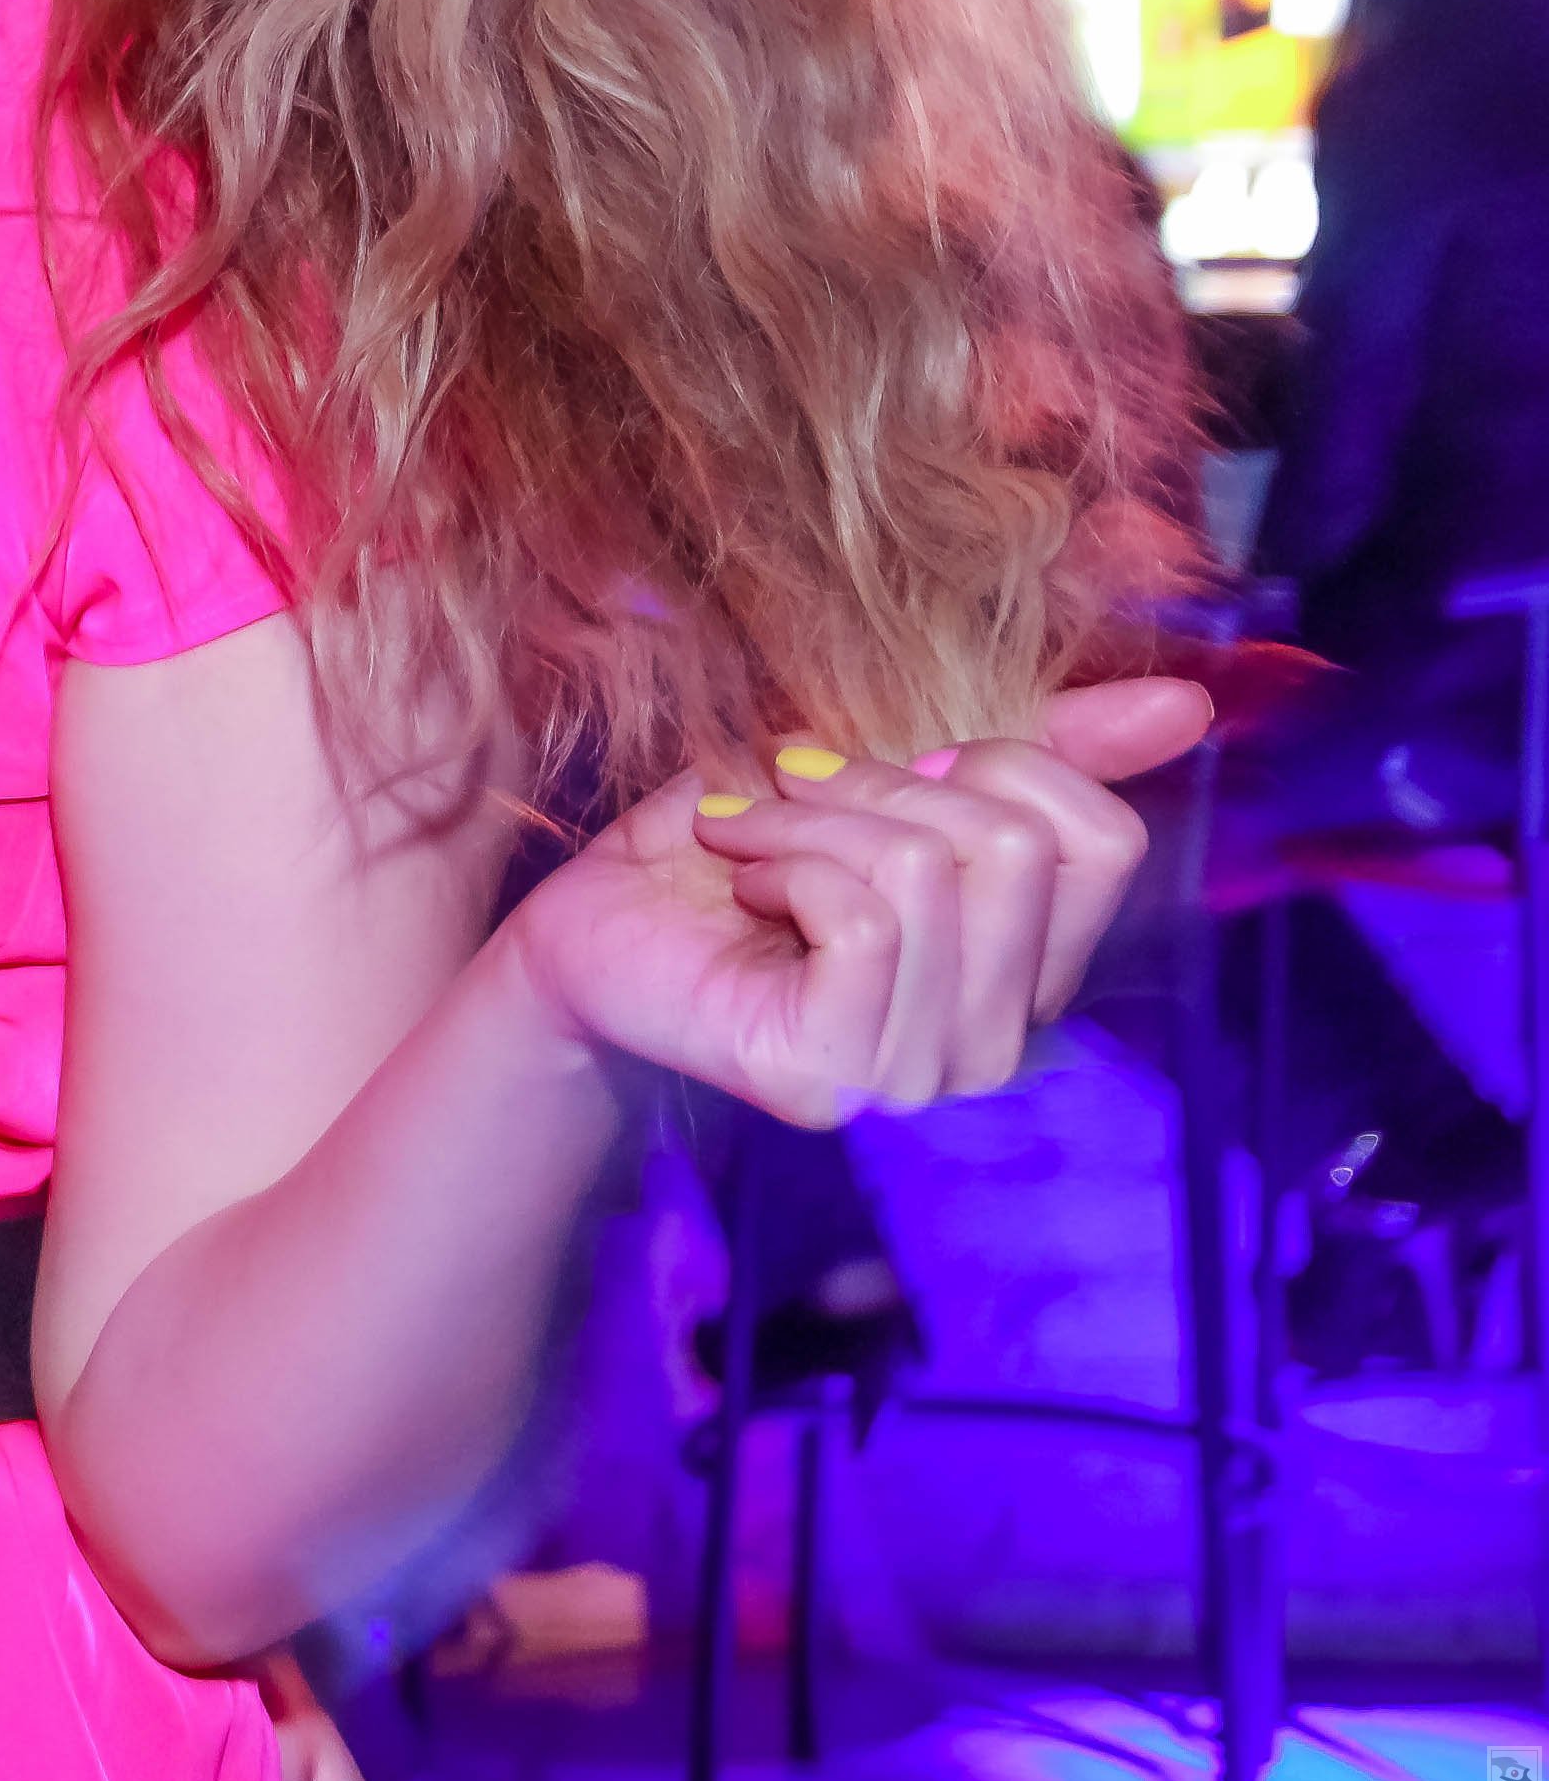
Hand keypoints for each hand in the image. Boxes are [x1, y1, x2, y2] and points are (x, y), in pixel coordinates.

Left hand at [496, 677, 1211, 1127]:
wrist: (592, 918)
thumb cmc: (736, 846)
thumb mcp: (888, 770)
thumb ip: (1038, 748)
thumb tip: (1187, 705)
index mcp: (1028, 969)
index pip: (1105, 842)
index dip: (997, 764)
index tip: (890, 765)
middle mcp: (995, 1040)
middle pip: (1016, 847)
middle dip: (883, 783)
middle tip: (791, 794)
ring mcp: (919, 1073)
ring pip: (930, 873)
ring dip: (815, 819)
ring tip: (749, 834)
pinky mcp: (832, 1075)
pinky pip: (864, 919)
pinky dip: (785, 861)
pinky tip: (739, 881)